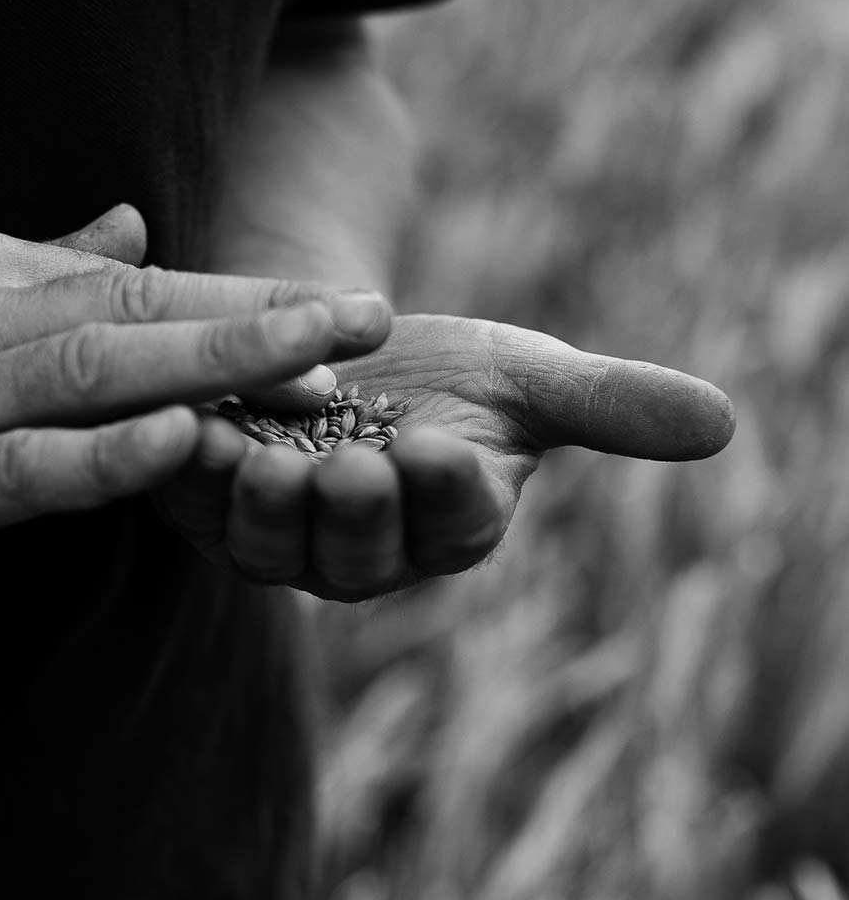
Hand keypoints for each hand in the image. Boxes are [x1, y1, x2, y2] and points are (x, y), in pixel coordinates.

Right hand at [0, 205, 392, 596]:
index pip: (135, 281)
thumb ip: (39, 268)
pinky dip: (106, 452)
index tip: (335, 311)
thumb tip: (132, 228)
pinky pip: (23, 465)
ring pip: (94, 371)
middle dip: (260, 315)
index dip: (241, 296)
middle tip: (369, 317)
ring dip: (213, 361)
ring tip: (316, 363)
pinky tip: (180, 439)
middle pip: (135, 311)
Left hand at [151, 313, 736, 600]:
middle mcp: (358, 550)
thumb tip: (721, 424)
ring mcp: (276, 533)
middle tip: (351, 470)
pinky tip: (179, 426)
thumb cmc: (445, 370)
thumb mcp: (522, 376)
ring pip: (265, 542)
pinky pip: (189, 500)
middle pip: (356, 553)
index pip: (455, 524)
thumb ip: (606, 404)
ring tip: (258, 460)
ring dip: (260, 508)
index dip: (451, 494)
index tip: (450, 451)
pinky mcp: (205, 503)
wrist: (335, 346)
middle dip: (354, 515)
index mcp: (444, 527)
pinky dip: (182, 470)